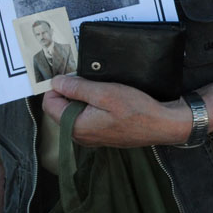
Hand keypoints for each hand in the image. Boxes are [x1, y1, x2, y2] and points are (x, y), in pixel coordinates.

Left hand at [42, 77, 190, 147]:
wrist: (162, 125)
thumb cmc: (136, 109)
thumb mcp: (105, 93)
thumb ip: (77, 88)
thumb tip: (55, 82)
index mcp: (76, 127)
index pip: (49, 104)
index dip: (57, 86)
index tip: (72, 74)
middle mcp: (79, 136)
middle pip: (61, 109)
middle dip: (71, 92)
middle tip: (90, 79)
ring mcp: (91, 137)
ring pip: (75, 112)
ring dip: (83, 98)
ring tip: (102, 88)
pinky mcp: (102, 135)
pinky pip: (88, 118)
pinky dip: (93, 106)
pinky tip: (109, 99)